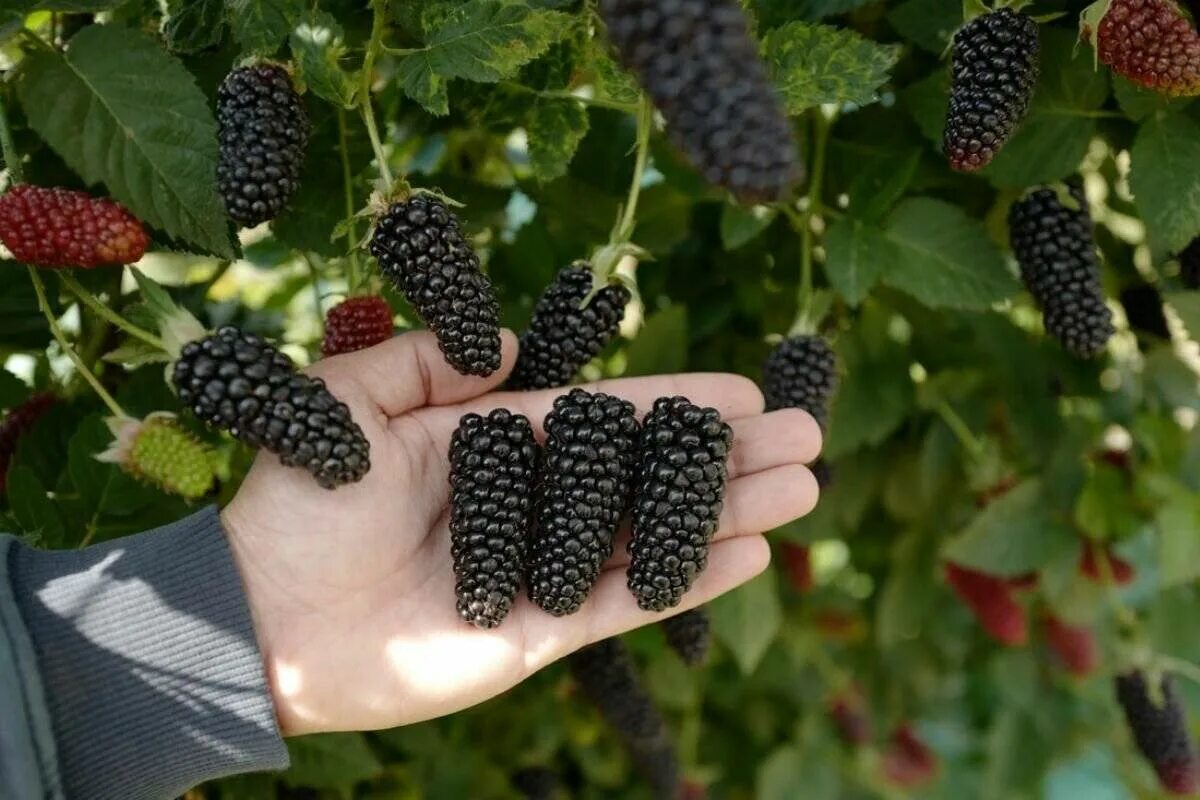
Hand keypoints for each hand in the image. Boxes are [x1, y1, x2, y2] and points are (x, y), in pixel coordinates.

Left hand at [221, 330, 821, 734]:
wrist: (261, 619)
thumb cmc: (299, 503)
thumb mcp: (350, 402)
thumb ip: (425, 361)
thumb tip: (513, 347)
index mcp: (494, 445)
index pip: (605, 418)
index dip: (676, 402)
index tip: (747, 390)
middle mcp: (529, 504)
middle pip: (648, 474)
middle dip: (726, 456)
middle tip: (807, 438)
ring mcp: (540, 569)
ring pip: (652, 534)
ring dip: (728, 512)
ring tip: (804, 488)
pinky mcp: (539, 632)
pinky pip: (627, 601)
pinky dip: (687, 579)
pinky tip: (750, 554)